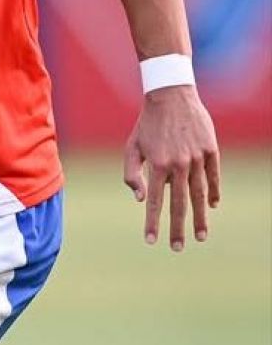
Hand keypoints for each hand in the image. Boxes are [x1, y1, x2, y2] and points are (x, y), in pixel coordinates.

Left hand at [123, 84, 220, 250]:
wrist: (170, 96)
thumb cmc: (147, 124)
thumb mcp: (131, 146)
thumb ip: (132, 173)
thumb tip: (139, 198)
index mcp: (157, 165)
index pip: (153, 201)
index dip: (152, 222)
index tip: (150, 241)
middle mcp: (178, 165)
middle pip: (179, 204)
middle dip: (177, 228)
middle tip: (178, 248)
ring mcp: (196, 158)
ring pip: (199, 194)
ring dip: (199, 218)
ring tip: (200, 236)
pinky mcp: (211, 151)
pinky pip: (213, 177)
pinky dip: (213, 192)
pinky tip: (212, 206)